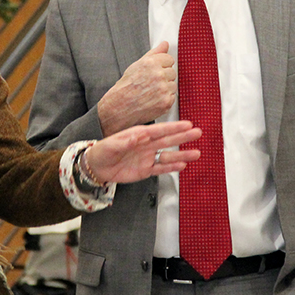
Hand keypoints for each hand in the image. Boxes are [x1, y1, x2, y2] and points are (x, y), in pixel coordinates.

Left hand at [83, 120, 200, 183]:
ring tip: (197, 153)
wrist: (97, 167)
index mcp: (139, 135)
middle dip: (183, 137)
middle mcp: (146, 145)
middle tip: (197, 132)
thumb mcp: (111, 144)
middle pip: (168, 141)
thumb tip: (138, 136)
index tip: (187, 124)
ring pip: (168, 156)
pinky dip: (171, 168)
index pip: (159, 130)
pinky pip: (160, 169)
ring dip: (182, 154)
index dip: (173, 127)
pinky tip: (183, 165)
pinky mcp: (145, 170)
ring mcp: (147, 158)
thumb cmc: (102, 151)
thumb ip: (125, 141)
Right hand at [96, 41, 175, 134]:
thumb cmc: (126, 87)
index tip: (154, 72)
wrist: (120, 107)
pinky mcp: (166, 102)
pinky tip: (153, 100)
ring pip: (173, 85)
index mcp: (151, 63)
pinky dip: (164, 99)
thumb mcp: (137, 65)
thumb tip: (165, 44)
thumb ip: (154, 53)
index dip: (162, 66)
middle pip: (172, 72)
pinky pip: (172, 97)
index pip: (169, 59)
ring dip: (165, 89)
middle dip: (164, 77)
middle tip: (150, 84)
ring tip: (151, 92)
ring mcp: (163, 89)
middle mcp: (158, 75)